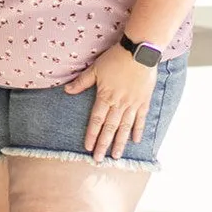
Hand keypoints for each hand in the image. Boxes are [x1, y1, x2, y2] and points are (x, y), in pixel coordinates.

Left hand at [64, 44, 156, 160]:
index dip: (92, 134)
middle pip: (110, 128)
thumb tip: (67, 90)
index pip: (96, 120)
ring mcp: (132, 104)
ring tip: (116, 156)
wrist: (140, 52)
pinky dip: (138, 130)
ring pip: (125, 127)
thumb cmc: (116, 58)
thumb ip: (82, 82)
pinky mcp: (144, 101)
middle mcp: (119, 104)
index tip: (88, 148)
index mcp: (105, 96)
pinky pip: (141, 119)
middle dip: (103, 144)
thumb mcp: (95, 69)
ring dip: (120, 142)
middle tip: (99, 159)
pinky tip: (135, 141)